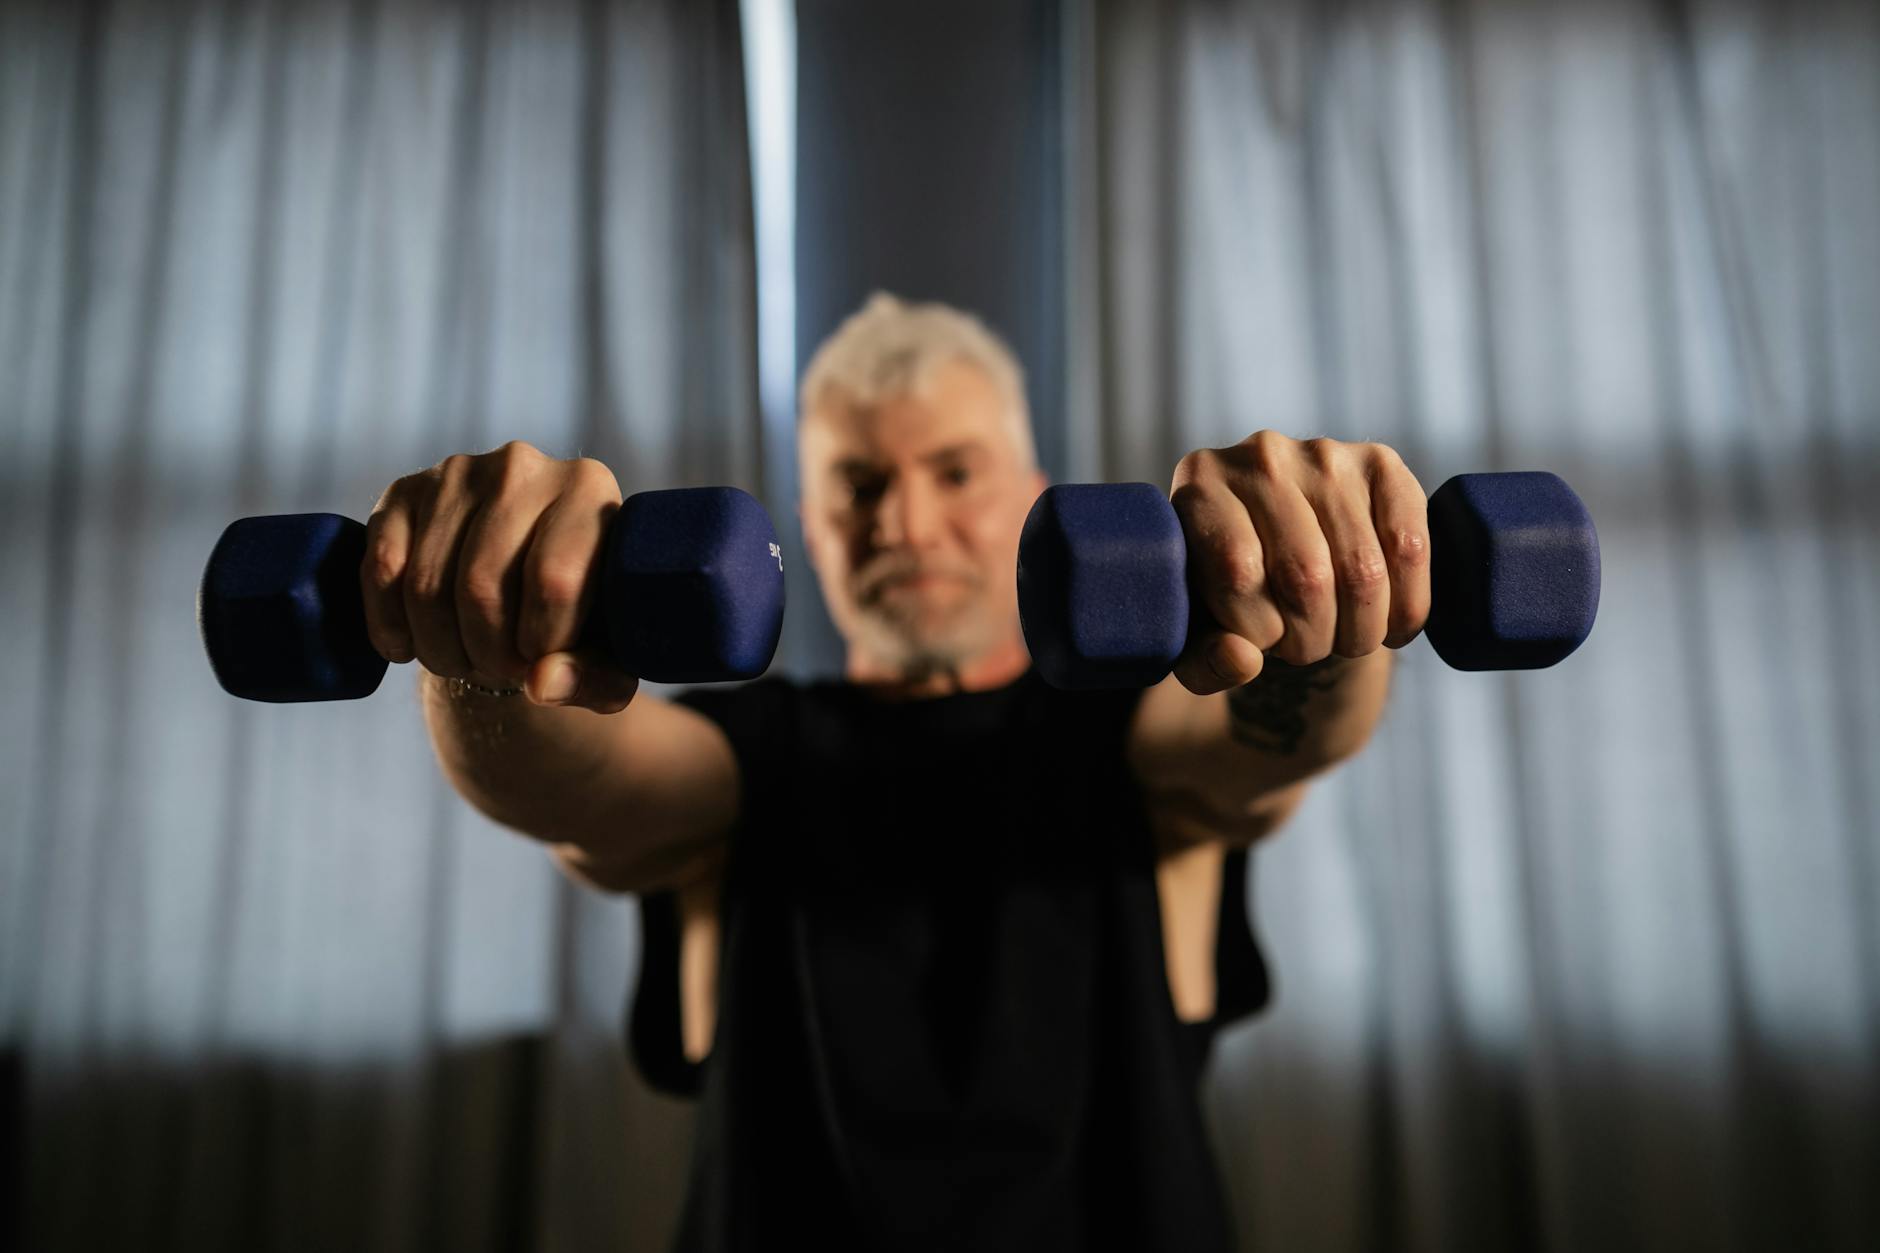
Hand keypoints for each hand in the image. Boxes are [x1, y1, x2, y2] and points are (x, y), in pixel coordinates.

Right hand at [360, 440, 639, 712]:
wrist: (523, 575)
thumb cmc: (578, 616)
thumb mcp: (609, 654)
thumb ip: (593, 677)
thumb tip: (541, 683)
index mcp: (588, 489)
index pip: (554, 580)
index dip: (540, 644)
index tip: (540, 665)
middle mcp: (521, 466)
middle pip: (482, 586)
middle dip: (487, 654)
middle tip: (500, 672)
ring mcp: (456, 473)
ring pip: (427, 586)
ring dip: (441, 649)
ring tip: (466, 662)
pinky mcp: (404, 491)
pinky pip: (381, 570)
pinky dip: (390, 625)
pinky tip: (409, 648)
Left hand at [1168, 431, 1430, 694]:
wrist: (1277, 549)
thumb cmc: (1226, 597)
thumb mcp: (1199, 636)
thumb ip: (1204, 660)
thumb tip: (1244, 659)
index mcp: (1200, 485)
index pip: (1239, 572)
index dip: (1259, 629)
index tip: (1260, 643)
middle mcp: (1260, 456)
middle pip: (1307, 575)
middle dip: (1311, 639)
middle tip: (1303, 649)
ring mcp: (1325, 454)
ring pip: (1362, 570)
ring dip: (1359, 632)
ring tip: (1341, 640)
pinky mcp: (1381, 464)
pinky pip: (1410, 548)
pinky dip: (1406, 607)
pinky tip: (1387, 626)